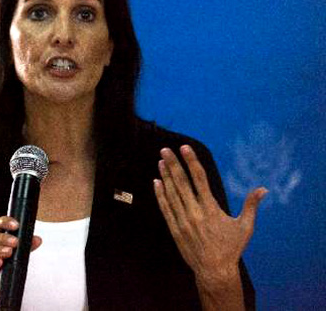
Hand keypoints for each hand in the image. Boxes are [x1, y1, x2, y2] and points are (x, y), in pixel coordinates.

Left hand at [153, 145, 267, 287]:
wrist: (215, 271)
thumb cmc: (231, 248)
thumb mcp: (245, 227)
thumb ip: (251, 206)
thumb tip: (263, 189)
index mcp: (211, 209)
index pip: (200, 179)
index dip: (192, 162)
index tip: (185, 148)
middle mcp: (195, 212)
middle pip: (182, 183)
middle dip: (173, 164)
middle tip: (165, 150)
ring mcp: (183, 221)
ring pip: (172, 194)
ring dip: (166, 176)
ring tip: (160, 161)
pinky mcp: (175, 229)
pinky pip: (166, 208)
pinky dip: (160, 195)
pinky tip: (157, 182)